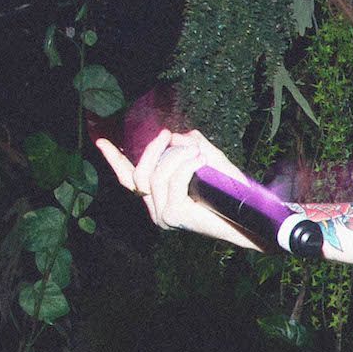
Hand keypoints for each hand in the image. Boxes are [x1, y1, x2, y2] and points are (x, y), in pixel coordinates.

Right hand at [95, 128, 260, 250]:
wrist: (250, 216)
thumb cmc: (231, 191)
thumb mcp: (210, 160)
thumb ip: (192, 145)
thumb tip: (177, 135)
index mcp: (158, 199)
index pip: (130, 179)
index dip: (114, 160)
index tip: (102, 142)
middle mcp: (156, 210)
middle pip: (140, 174)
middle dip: (153, 149)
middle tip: (168, 135)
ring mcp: (164, 215)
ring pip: (157, 175)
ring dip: (177, 157)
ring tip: (198, 152)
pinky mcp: (175, 216)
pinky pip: (173, 181)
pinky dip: (186, 165)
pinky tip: (200, 160)